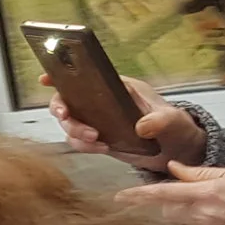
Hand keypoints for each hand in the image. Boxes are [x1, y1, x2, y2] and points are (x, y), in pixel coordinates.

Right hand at [43, 72, 201, 167]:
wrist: (177, 149)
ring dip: (75, 132)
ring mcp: (98, 120)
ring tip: (97, 141)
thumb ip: (160, 121)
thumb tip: (142, 126)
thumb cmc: (176, 126)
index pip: (85, 75)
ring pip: (70, 124)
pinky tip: (103, 148)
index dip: (62, 76)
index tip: (47, 79)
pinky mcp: (98, 139)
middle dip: (63, 111)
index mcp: (117, 86)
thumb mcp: (172, 120)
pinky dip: (84, 146)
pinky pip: (79, 141)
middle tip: (68, 119)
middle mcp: (102, 101)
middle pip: (68, 101)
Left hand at [115, 163, 224, 224]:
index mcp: (206, 194)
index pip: (162, 195)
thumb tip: (174, 169)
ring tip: (215, 214)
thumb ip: (201, 173)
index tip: (120, 198)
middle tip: (190, 200)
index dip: (138, 197)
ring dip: (184, 221)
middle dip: (168, 206)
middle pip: (166, 213)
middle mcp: (203, 218)